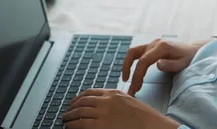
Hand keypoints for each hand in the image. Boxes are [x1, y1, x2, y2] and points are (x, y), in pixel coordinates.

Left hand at [63, 88, 179, 128]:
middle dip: (72, 106)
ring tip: (65, 119)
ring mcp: (104, 113)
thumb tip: (102, 106)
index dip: (79, 97)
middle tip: (67, 111)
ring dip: (70, 115)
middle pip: (83, 100)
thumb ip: (116, 102)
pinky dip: (72, 124)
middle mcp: (107, 100)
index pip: (91, 92)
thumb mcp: (129, 103)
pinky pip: (81, 124)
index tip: (75, 101)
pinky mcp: (101, 125)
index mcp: (114, 93)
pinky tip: (69, 126)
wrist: (151, 125)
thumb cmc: (144, 118)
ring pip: (79, 111)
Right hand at [122, 38, 210, 95]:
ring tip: (126, 78)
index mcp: (162, 47)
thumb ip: (171, 65)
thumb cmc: (189, 58)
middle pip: (133, 53)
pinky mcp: (151, 46)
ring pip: (133, 52)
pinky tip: (132, 72)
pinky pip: (137, 53)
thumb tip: (158, 64)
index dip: (137, 75)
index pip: (143, 61)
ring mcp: (152, 43)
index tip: (135, 87)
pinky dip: (132, 62)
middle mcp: (154, 43)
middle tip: (127, 85)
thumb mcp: (183, 63)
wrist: (193, 50)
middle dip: (127, 69)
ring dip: (127, 64)